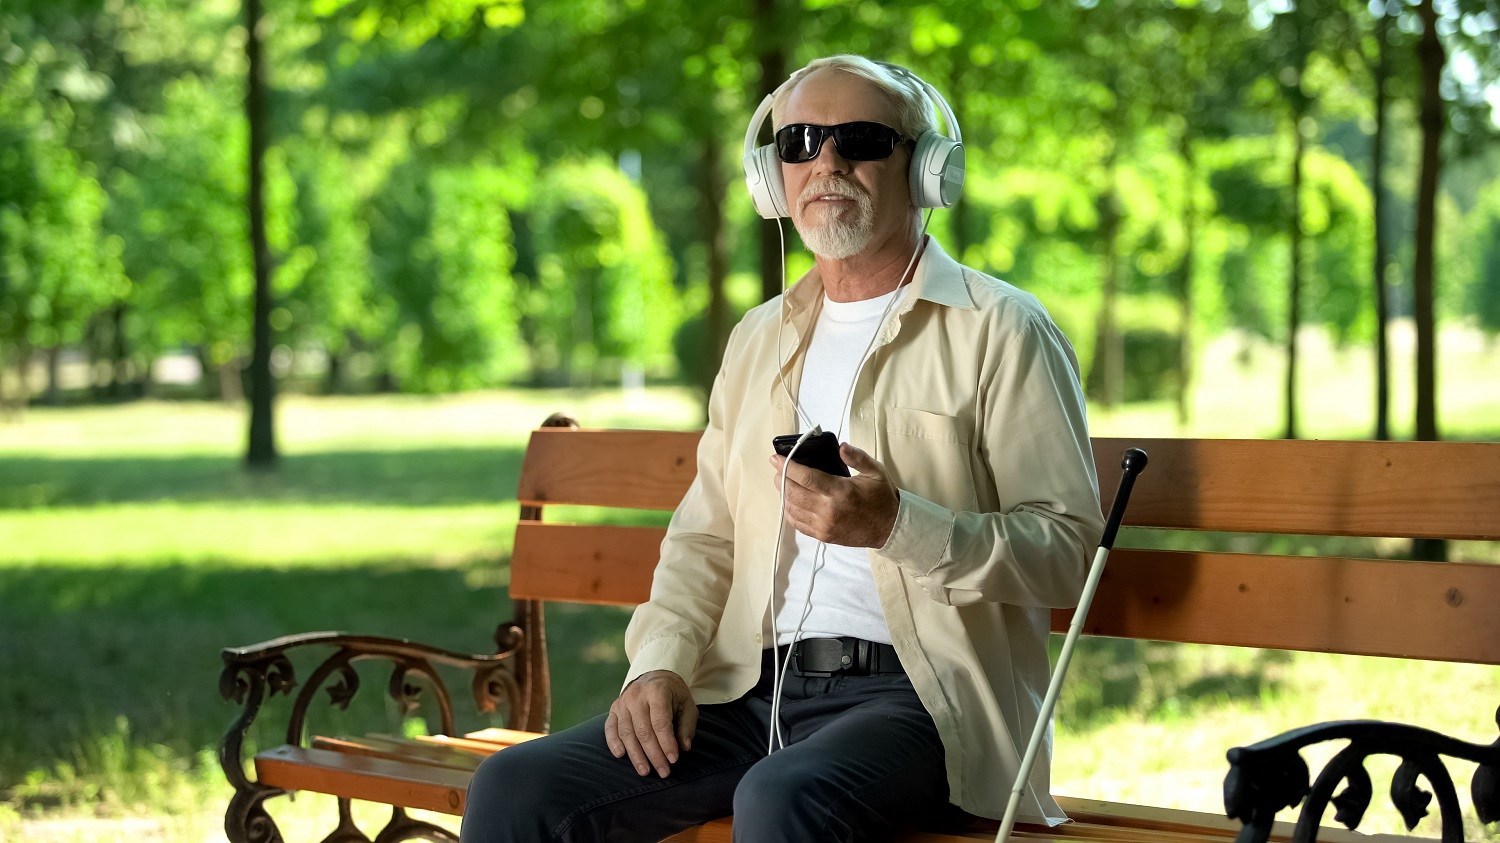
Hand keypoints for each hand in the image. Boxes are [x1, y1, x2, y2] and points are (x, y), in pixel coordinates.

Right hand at [605, 670, 697, 777]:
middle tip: (663, 772)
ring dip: (635, 755)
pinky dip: (613, 742)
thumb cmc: (673, 695)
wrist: (654, 677)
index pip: (660, 723)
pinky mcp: (614, 708)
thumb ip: (687, 726)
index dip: (667, 743)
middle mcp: (637, 695)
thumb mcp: (687, 704)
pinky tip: (620, 755)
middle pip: (643, 731)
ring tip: (645, 771)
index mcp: (657, 691)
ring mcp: (623, 702)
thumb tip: (684, 747)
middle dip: (654, 754)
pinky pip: (610, 728)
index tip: (673, 760)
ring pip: (627, 733)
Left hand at [770, 442, 899, 547]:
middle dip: (781, 479)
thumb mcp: (875, 472)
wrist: (890, 528)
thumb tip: (841, 446)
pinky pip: (798, 524)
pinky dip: (789, 511)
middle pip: (793, 493)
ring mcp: (824, 526)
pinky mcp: (823, 536)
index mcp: (840, 492)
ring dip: (783, 494)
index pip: (805, 477)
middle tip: (778, 469)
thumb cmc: (881, 498)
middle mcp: (829, 510)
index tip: (775, 458)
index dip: (787, 466)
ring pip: (792, 509)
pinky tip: (790, 501)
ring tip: (784, 483)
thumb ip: (857, 457)